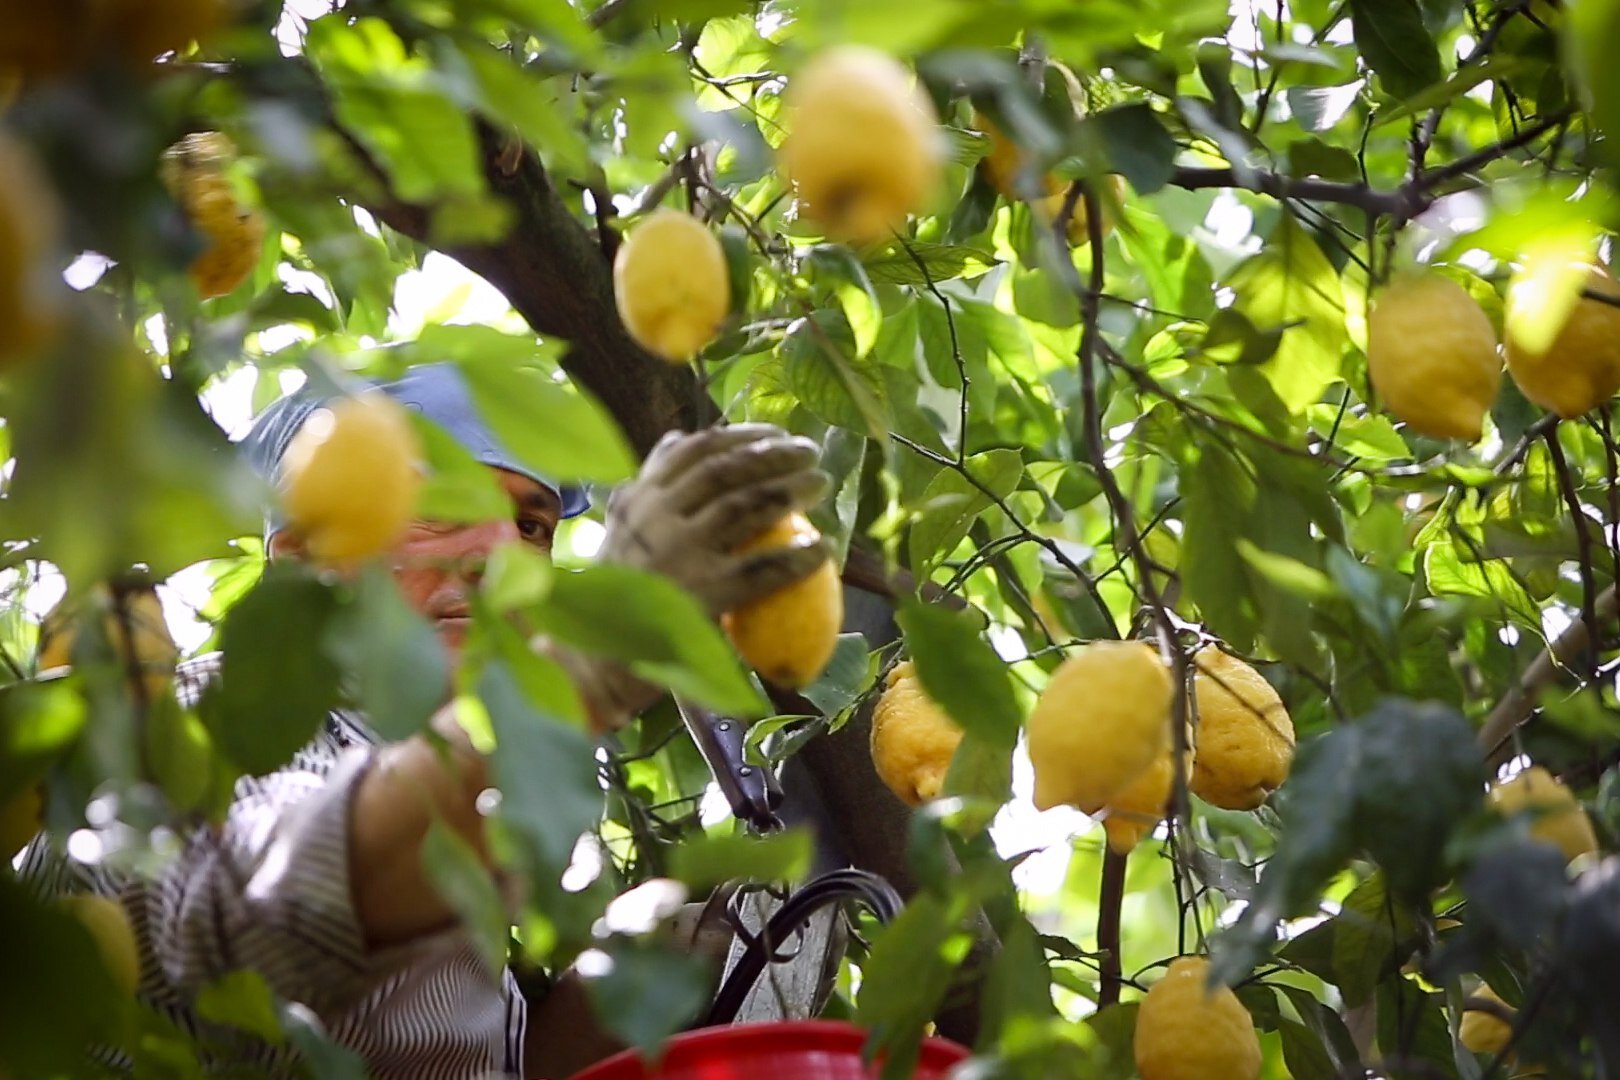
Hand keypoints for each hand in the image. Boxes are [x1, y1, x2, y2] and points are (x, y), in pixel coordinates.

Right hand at [598, 424, 831, 614]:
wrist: (605, 656)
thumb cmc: (621, 588)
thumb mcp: (624, 526)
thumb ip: (651, 484)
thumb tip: (677, 437)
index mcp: (641, 498)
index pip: (696, 451)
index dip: (742, 436)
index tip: (777, 434)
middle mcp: (657, 518)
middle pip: (727, 472)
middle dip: (774, 456)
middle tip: (811, 453)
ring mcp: (680, 553)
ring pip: (745, 508)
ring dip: (790, 491)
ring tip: (820, 484)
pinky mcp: (704, 593)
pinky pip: (761, 569)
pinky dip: (796, 557)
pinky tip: (823, 550)